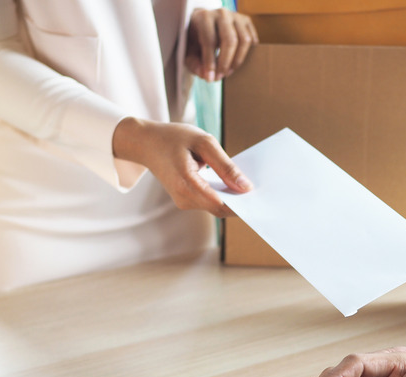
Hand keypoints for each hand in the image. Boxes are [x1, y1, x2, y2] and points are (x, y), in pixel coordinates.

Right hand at [112, 117, 251, 216]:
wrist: (146, 143)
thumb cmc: (174, 138)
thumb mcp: (203, 142)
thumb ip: (225, 165)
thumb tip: (245, 186)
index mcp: (186, 184)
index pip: (220, 204)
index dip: (241, 203)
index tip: (259, 195)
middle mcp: (184, 199)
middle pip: (220, 209)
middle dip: (239, 201)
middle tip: (257, 187)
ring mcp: (183, 202)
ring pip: (216, 207)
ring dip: (231, 197)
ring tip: (244, 181)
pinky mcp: (185, 200)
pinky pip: (209, 202)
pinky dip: (221, 194)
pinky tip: (229, 181)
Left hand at [185, 8, 258, 81]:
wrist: (205, 23)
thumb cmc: (196, 39)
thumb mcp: (190, 51)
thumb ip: (195, 64)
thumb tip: (207, 76)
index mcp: (204, 17)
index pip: (210, 40)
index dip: (210, 62)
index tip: (211, 78)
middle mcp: (221, 14)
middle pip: (230, 40)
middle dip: (226, 63)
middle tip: (220, 77)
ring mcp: (236, 16)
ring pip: (244, 40)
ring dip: (237, 60)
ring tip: (228, 71)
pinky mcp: (246, 20)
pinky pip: (252, 39)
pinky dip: (247, 53)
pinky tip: (236, 61)